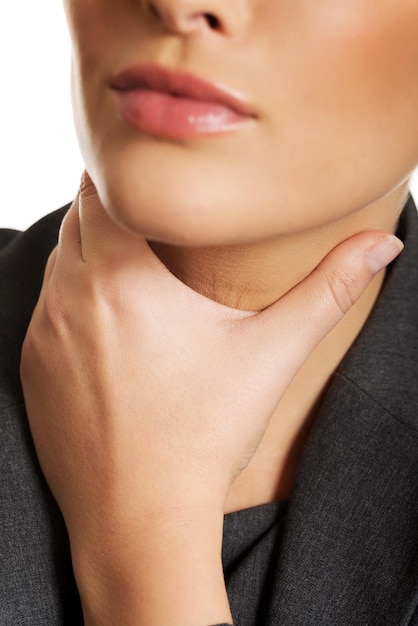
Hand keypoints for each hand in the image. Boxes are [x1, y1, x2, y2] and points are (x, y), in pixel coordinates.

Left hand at [20, 173, 401, 624]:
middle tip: (155, 232)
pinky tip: (110, 333)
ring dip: (90, 258)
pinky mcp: (31, 367)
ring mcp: (43, 334)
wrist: (139, 518)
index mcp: (121, 277)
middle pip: (78, 221)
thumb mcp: (272, 353)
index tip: (154, 191)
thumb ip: (329, 289)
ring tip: (136, 279)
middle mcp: (69, 297)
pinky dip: (72, 304)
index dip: (126, 182)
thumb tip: (382, 246)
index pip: (102, 190)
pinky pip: (45, 312)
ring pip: (60, 265)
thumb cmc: (204, 434)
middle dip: (113, 216)